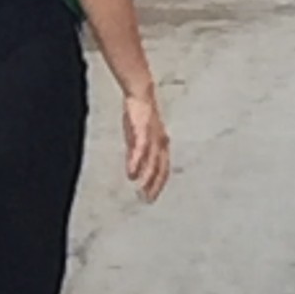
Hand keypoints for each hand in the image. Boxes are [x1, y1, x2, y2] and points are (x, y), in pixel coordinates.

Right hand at [122, 86, 169, 201]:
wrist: (140, 93)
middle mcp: (160, 142)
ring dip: (147, 178)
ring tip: (141, 191)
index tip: (152, 197)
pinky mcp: (142, 131)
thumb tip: (134, 172)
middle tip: (148, 200)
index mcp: (161, 144)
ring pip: (152, 162)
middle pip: (161, 168)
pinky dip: (136, 163)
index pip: (163, 168)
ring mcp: (153, 137)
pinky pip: (140, 150)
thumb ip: (136, 153)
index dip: (158, 184)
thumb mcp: (137, 136)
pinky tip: (131, 174)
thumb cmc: (139, 114)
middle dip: (154, 185)